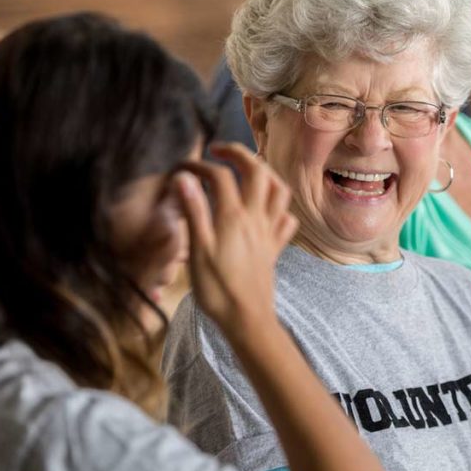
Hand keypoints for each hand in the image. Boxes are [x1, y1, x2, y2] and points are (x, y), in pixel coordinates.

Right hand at [175, 143, 297, 332]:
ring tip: (248, 170)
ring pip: (279, 190)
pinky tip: (268, 209)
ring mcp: (269, 233)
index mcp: (233, 217)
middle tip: (220, 151)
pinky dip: (280, 207)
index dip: (200, 166)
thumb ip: (194, 211)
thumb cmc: (217, 289)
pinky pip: (287, 220)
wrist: (247, 320)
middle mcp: (256, 219)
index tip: (183, 169)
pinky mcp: (275, 249)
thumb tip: (184, 178)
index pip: (220, 176)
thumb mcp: (197, 251)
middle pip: (258, 171)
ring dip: (265, 173)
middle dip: (240, 153)